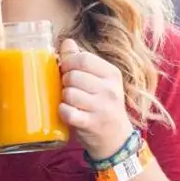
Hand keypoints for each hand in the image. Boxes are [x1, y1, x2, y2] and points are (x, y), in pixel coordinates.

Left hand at [58, 39, 132, 162]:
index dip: (68, 62)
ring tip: (69, 101)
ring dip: (63, 97)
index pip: (84, 59)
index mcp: (112, 74)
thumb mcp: (100, 81)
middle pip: (73, 76)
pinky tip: (67, 112)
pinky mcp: (92, 124)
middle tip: (68, 88)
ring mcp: (102, 108)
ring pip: (69, 93)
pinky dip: (63, 112)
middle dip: (64, 81)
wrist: (116, 138)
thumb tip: (67, 42)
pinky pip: (68, 112)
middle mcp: (110, 90)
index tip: (65, 69)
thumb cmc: (103, 105)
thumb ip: (83, 61)